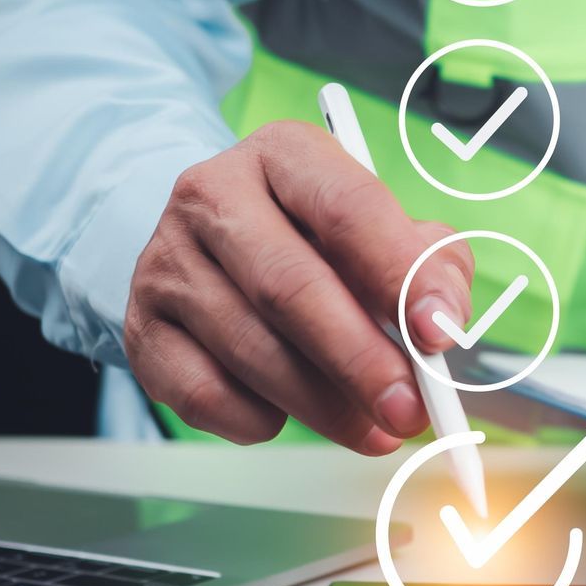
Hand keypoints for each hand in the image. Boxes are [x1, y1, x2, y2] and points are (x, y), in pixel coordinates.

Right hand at [123, 121, 473, 452]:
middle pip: (290, 286)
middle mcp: (213, 196)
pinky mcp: (142, 327)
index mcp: (285, 155)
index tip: (438, 333)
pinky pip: (202, 392)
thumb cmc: (318, 241)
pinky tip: (288, 415)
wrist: (215, 245)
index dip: (399, 274)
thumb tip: (444, 322)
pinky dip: (257, 418)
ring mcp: (167, 262)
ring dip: (322, 405)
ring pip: (249, 348)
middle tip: (409, 410)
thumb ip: (430, 265)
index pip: (348, 208)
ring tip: (374, 430)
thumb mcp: (385, 230)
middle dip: (360, 361)